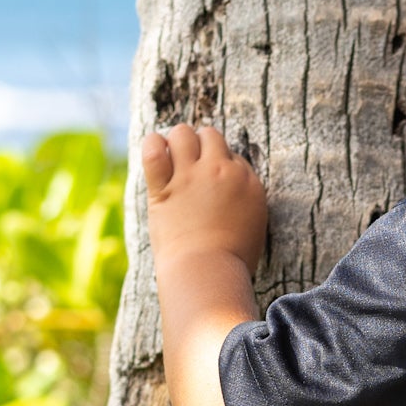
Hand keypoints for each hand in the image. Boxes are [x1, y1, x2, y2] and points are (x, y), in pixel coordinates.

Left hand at [142, 124, 266, 275]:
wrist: (208, 272)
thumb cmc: (232, 260)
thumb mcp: (253, 226)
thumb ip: (243, 201)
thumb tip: (227, 192)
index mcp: (248, 182)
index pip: (232, 154)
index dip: (220, 164)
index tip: (213, 181)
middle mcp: (221, 171)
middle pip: (210, 135)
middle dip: (200, 145)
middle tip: (192, 163)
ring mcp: (191, 176)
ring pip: (183, 133)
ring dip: (177, 141)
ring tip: (172, 156)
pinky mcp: (164, 187)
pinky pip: (153, 150)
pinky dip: (152, 145)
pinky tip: (155, 151)